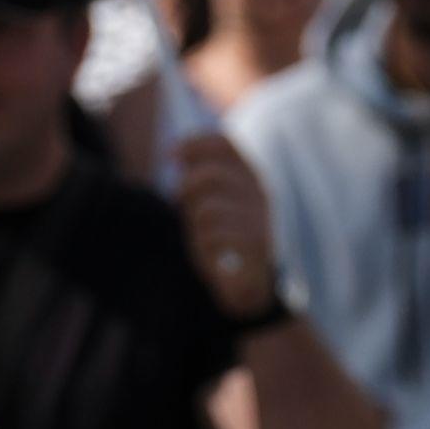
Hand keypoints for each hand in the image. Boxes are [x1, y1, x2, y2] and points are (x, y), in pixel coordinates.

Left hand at [174, 134, 276, 318]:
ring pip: (208, 208)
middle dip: (187, 190)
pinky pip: (214, 235)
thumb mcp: (215, 203)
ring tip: (203, 234)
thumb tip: (176, 157)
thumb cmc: (228, 240)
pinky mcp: (254, 243)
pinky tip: (214, 253)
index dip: (194, 145)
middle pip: (209, 176)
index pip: (224, 144)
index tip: (170, 156)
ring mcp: (258, 218)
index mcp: (251, 176)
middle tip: (181, 202)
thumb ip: (203, 180)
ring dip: (197, 222)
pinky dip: (206, 244)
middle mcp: (259, 192)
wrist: (254, 283)